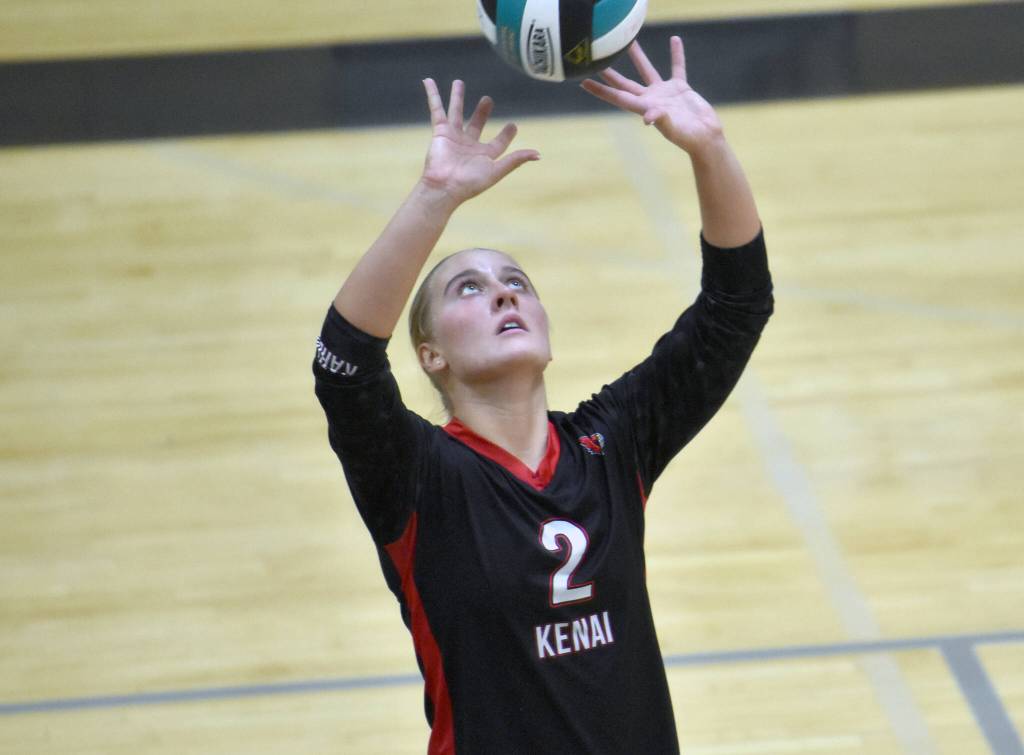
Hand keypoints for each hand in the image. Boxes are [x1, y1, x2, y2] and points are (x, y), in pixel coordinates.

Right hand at [420, 79, 538, 205]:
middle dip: (482, 112)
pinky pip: (436, 109)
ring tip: (459, 82)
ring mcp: (453, 137)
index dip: (506, 134)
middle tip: (488, 99)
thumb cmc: (470, 183)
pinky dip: (433, 95)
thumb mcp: (496, 171)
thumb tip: (538, 155)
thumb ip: (515, 160)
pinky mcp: (440, 132)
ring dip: (457, 98)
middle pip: (476, 123)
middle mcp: (469, 145)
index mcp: (484, 155)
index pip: (498, 142)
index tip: (513, 125)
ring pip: (456, 112)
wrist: (445, 187)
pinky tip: (428, 81)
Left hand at [581, 37, 722, 153]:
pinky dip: (676, 55)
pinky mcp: (680, 89)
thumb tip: (647, 118)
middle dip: (611, 73)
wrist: (706, 136)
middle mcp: (650, 99)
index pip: (617, 96)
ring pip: (647, 71)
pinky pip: (677, 68)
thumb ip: (659, 119)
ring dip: (639, 57)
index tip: (583, 82)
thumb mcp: (672, 128)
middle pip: (625, 83)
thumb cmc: (687, 137)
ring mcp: (664, 93)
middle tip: (597, 59)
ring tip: (630, 41)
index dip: (600, 90)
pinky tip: (674, 40)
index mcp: (643, 108)